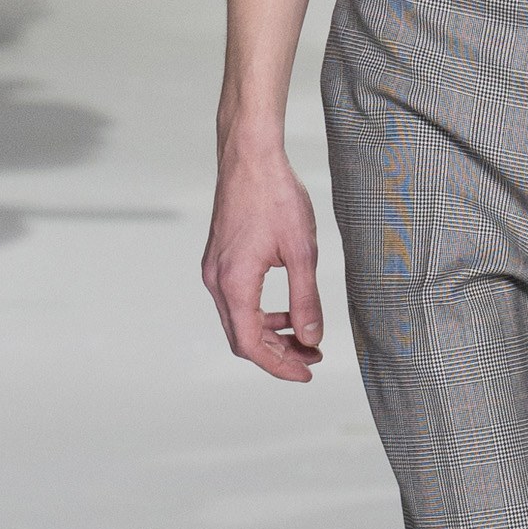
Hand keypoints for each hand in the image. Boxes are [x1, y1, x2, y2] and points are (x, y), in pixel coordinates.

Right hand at [201, 143, 324, 379]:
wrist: (250, 157)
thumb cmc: (275, 196)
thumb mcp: (302, 251)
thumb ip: (306, 299)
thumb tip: (311, 337)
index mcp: (235, 283)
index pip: (252, 345)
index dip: (280, 365)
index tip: (308, 372)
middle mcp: (217, 281)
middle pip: (242, 338)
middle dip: (277, 354)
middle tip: (312, 357)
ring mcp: (215, 270)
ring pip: (239, 320)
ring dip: (270, 334)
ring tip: (305, 336)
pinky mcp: (220, 260)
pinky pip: (237, 300)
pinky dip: (261, 313)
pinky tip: (287, 310)